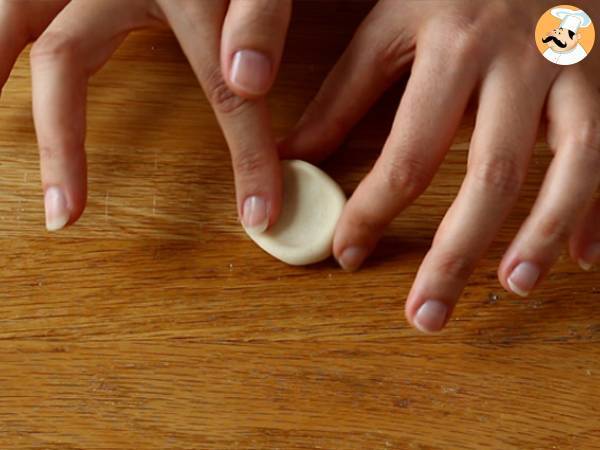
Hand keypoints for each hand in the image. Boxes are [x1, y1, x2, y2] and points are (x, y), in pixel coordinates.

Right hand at [1, 0, 290, 231]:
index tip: (258, 216)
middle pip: (66, 58)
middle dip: (63, 141)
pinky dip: (0, 33)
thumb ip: (260, 14)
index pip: (223, 89)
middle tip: (64, 213)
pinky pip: (20, 2)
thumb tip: (245, 80)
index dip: (245, 158)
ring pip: (13, 14)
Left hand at [280, 0, 599, 331]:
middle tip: (427, 315)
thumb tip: (296, 155)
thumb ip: (345, 94)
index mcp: (453, 45)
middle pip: (490, 174)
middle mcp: (519, 60)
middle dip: (456, 253)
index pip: (407, 152)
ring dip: (543, 234)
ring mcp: (575, 69)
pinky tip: (580, 256)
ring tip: (513, 288)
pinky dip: (596, 209)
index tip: (345, 252)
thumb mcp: (391, 22)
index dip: (372, 211)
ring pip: (572, 165)